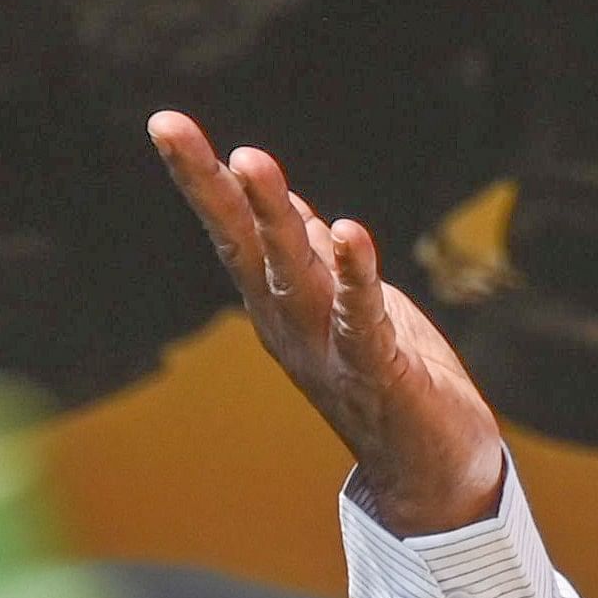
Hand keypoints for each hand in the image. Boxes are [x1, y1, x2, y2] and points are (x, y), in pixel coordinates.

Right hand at [148, 113, 507, 535]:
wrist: (430, 475)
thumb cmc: (391, 382)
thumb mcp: (349, 308)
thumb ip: (319, 262)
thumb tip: (297, 209)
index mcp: (280, 306)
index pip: (234, 232)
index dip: (204, 179)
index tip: (166, 123)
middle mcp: (291, 325)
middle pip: (243, 243)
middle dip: (212, 185)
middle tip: (173, 128)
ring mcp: (329, 349)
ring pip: (293, 271)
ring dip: (274, 215)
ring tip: (252, 160)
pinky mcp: (379, 371)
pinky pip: (362, 316)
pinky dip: (355, 274)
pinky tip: (348, 231)